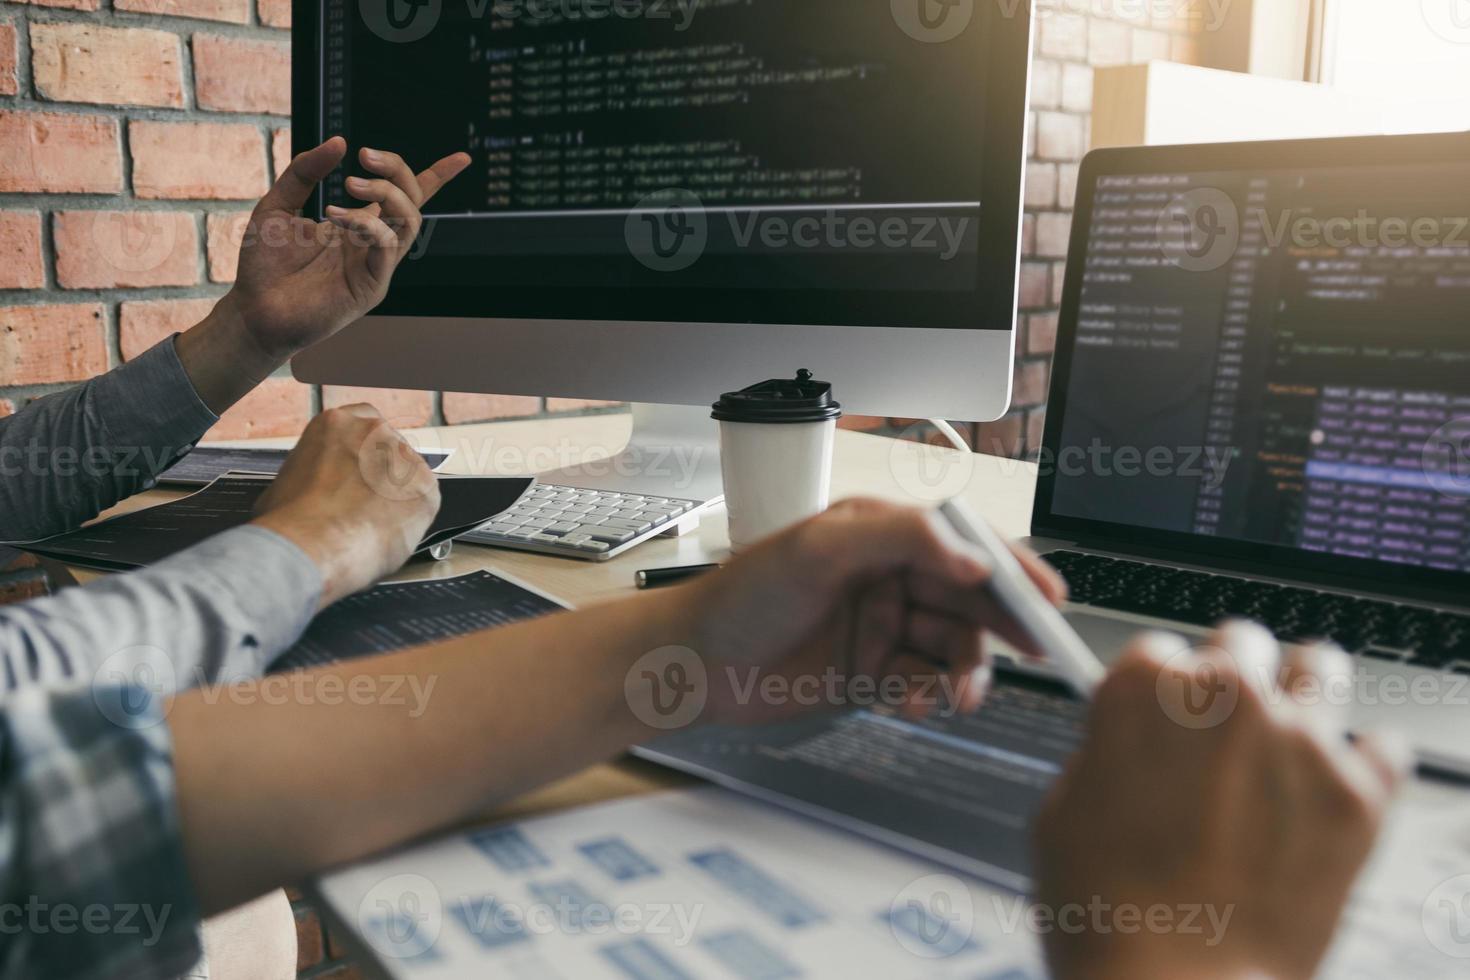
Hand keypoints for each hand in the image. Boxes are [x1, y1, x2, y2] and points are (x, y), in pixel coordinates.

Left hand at [177, 138, 469, 411]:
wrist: (254, 311)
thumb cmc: (266, 264)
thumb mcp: (278, 203)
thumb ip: (304, 171)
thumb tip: (339, 142)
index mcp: (358, 225)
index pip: (406, 197)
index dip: (437, 177)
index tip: (462, 159)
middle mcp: (373, 244)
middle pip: (412, 200)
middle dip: (397, 170)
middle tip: (364, 155)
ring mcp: (375, 265)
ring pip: (410, 221)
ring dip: (387, 193)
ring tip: (350, 184)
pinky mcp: (371, 286)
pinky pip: (388, 247)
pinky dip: (368, 224)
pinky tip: (337, 217)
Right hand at [251, 405, 439, 607]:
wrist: (313, 544)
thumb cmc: (292, 520)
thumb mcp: (287, 481)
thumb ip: (313, 473)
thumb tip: (312, 489)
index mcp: (337, 423)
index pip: (363, 423)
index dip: (363, 452)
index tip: (358, 471)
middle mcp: (374, 431)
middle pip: (388, 449)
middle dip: (381, 475)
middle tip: (364, 504)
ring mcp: (403, 457)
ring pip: (408, 476)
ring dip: (397, 496)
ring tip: (371, 524)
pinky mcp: (426, 486)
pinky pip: (424, 501)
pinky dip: (411, 518)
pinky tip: (386, 531)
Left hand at [674, 499, 1066, 725]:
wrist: (695, 663)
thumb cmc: (742, 595)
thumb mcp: (821, 547)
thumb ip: (902, 540)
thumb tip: (970, 556)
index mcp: (882, 533)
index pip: (963, 543)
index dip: (1010, 567)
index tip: (1046, 597)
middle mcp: (888, 576)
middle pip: (969, 598)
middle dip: (1002, 627)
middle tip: (1034, 652)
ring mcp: (882, 626)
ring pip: (952, 646)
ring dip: (965, 670)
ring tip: (957, 693)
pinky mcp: (872, 673)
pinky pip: (924, 683)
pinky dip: (932, 695)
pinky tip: (920, 703)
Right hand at [1033, 623, 1410, 979]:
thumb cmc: (1109, 914)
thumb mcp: (1062, 812)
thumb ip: (1104, 754)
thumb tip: (1130, 746)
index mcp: (1142, 690)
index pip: (1159, 647)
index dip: (1160, 687)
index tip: (1167, 713)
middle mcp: (1224, 697)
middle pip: (1240, 643)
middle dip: (1230, 681)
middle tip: (1223, 732)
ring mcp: (1300, 740)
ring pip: (1322, 666)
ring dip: (1303, 691)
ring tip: (1292, 733)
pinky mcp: (1359, 794)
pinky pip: (1383, 745)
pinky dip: (1362, 764)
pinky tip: (1333, 790)